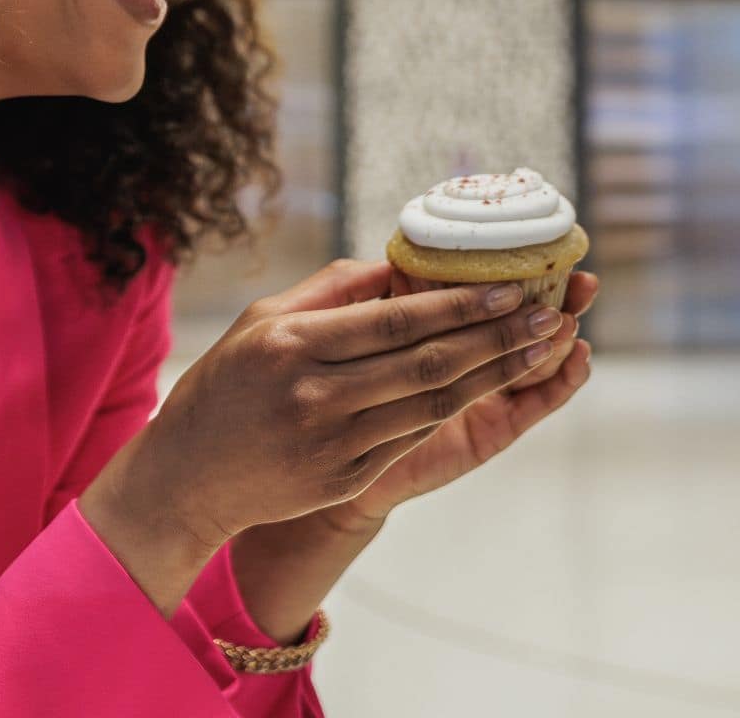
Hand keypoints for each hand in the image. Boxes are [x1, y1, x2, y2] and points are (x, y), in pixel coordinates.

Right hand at [83, 259, 560, 608]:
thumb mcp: (265, 318)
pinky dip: (458, 407)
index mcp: (295, 344)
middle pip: (428, 363)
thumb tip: (399, 262)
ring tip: (543, 345)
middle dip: (498, 337)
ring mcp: (333, 443)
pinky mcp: (344, 478)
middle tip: (552, 312)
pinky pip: (414, 436)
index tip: (511, 289)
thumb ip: (333, 288)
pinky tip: (494, 384)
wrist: (187, 478)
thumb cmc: (228, 382)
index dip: (460, 306)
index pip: (397, 320)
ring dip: (495, 374)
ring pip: (433, 403)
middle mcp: (317, 395)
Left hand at [328, 270, 599, 526]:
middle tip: (585, 282)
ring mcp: (489, 394)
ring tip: (573, 317)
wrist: (326, 456)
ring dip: (561, 337)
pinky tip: (578, 359)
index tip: (552, 253)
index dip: (526, 276)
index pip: (495, 298)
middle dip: (560, 301)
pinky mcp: (494, 430)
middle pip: (527, 326)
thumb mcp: (349, 333)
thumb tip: (397, 262)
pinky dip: (561, 382)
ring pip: (537, 361)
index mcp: (448, 329)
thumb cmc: (337, 388)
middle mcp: (475, 359)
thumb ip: (373, 295)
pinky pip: (535, 405)